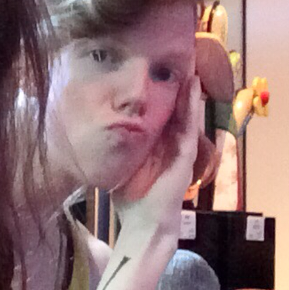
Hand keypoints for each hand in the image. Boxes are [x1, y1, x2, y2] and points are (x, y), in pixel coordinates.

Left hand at [113, 75, 202, 238]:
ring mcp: (181, 149)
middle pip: (178, 112)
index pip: (163, 117)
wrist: (145, 225)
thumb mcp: (121, 168)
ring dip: (190, 92)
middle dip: (181, 90)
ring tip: (192, 68)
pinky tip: (193, 87)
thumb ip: (116, 151)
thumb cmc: (132, 201)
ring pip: (188, 114)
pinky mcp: (185, 154)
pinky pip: (189, 125)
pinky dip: (192, 105)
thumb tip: (95, 134)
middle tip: (184, 64)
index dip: (165, 97)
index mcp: (158, 148)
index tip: (162, 76)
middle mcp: (172, 146)